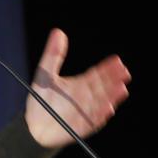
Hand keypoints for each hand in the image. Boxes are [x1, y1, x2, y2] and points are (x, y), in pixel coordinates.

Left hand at [25, 28, 130, 147]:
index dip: (107, 67)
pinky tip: (108, 108)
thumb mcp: (44, 74)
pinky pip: (95, 119)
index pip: (97, 73)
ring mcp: (87, 111)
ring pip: (103, 101)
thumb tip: (58, 32)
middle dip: (114, 79)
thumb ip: (53, 54)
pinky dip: (101, 114)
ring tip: (121, 89)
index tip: (116, 60)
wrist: (34, 126)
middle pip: (104, 86)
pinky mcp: (84, 125)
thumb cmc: (40, 100)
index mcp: (81, 84)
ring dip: (112, 96)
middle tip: (123, 72)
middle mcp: (87, 96)